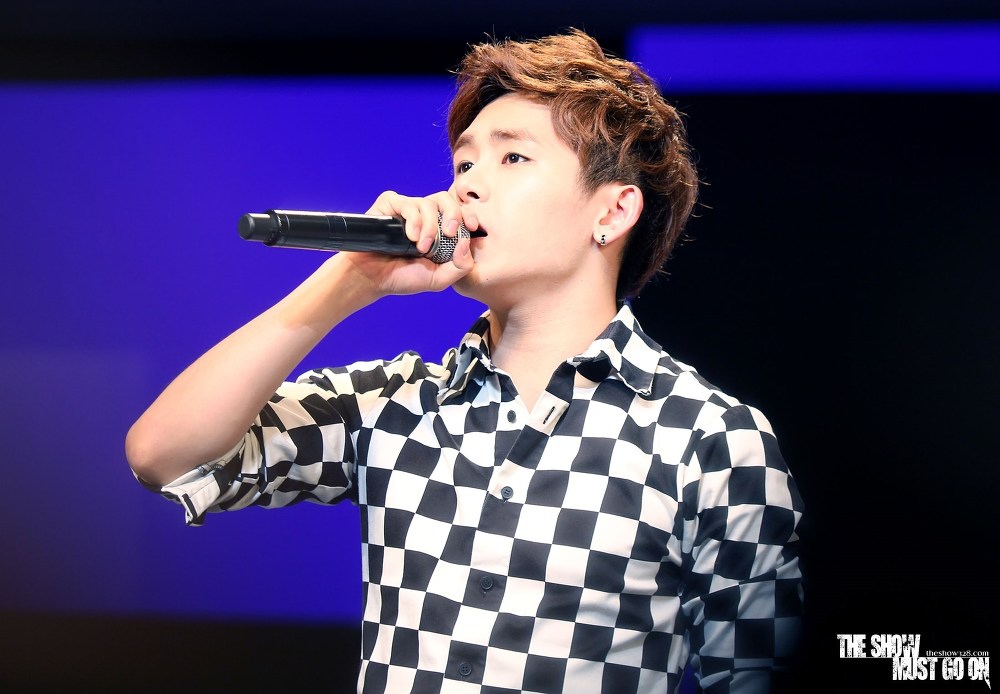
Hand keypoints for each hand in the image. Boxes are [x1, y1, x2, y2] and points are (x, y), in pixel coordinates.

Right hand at [334, 190, 475, 296]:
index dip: (468, 214)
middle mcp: (424, 216)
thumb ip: (460, 267)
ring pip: (427, 203)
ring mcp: (407, 210)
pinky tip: (410, 237)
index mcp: (438, 230)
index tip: (471, 227)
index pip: (459, 212)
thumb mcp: (438, 279)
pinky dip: (413, 220)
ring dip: (429, 226)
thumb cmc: (402, 278)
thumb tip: (467, 242)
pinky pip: (406, 203)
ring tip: (421, 247)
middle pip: (446, 199)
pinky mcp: (389, 205)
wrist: (371, 278)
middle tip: (449, 233)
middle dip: (453, 214)